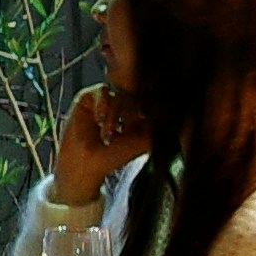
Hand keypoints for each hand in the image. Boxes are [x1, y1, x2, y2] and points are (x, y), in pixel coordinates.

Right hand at [50, 83, 149, 204]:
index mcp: (138, 114)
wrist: (87, 165)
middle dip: (131, 112)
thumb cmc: (113, 156)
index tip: (144, 120)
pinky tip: (100, 120)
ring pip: (119, 94)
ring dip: (115, 113)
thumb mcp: (143, 142)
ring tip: (108, 133)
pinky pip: (101, 90)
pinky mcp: (88, 98)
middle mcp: (122, 105)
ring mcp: (106, 100)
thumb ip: (157, 126)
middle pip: (136, 94)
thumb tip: (169, 111)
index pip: (149, 101)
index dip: (149, 108)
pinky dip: (103, 104)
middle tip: (124, 130)